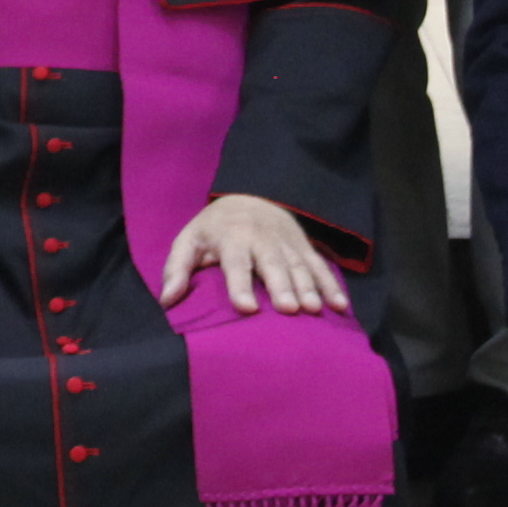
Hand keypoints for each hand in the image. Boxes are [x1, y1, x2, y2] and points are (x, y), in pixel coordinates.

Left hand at [160, 192, 348, 319]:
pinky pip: (320, 266)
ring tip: (312, 310)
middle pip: (273, 263)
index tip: (246, 308)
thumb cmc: (215, 228)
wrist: (251, 196)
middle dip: (282, 285)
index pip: (236, 262)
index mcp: (232, 237)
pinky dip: (331, 285)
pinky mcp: (304, 247)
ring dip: (308, 287)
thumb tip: (167, 299)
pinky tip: (340, 306)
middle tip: (289, 309)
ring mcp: (287, 243)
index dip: (240, 285)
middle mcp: (262, 238)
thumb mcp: (189, 240)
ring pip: (298, 265)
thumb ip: (177, 269)